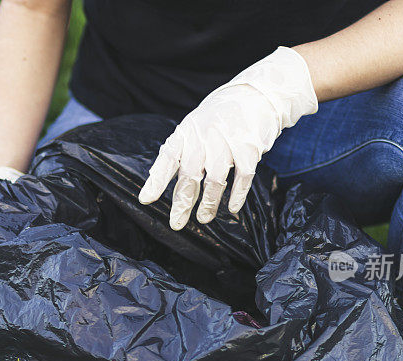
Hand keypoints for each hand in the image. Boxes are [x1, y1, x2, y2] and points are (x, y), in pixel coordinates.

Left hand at [138, 47, 317, 229]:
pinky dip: (236, 195)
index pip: (168, 157)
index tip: (146, 200)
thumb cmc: (219, 117)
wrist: (256, 94)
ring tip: (203, 219)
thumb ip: (179, 150)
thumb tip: (156, 177)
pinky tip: (231, 209)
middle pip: (189, 174)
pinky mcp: (249, 148)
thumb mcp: (194, 126)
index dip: (157, 180)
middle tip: (176, 223)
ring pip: (214, 180)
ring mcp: (227, 142)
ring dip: (208, 203)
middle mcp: (204, 136)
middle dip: (182, 202)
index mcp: (187, 131)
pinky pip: (242, 177)